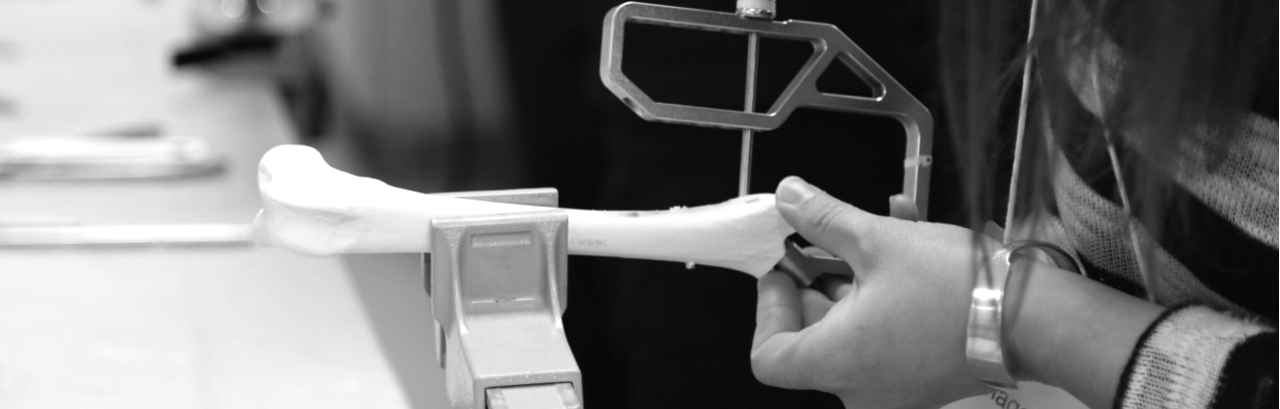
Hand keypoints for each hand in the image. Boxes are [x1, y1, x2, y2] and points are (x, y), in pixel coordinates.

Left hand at [751, 176, 993, 407]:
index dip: (768, 309)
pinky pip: (888, 336)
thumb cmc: (956, 289)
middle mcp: (861, 388)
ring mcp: (896, 388)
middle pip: (811, 341)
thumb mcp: (878, 240)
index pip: (768, 356)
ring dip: (854, 280)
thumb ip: (823, 219)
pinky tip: (905, 241)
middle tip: (819, 242)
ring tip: (871, 228)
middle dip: (814, 284)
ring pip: (853, 332)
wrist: (1038, 321)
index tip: (783, 270)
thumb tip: (788, 197)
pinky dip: (885, 297)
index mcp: (836, 363)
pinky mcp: (926, 378)